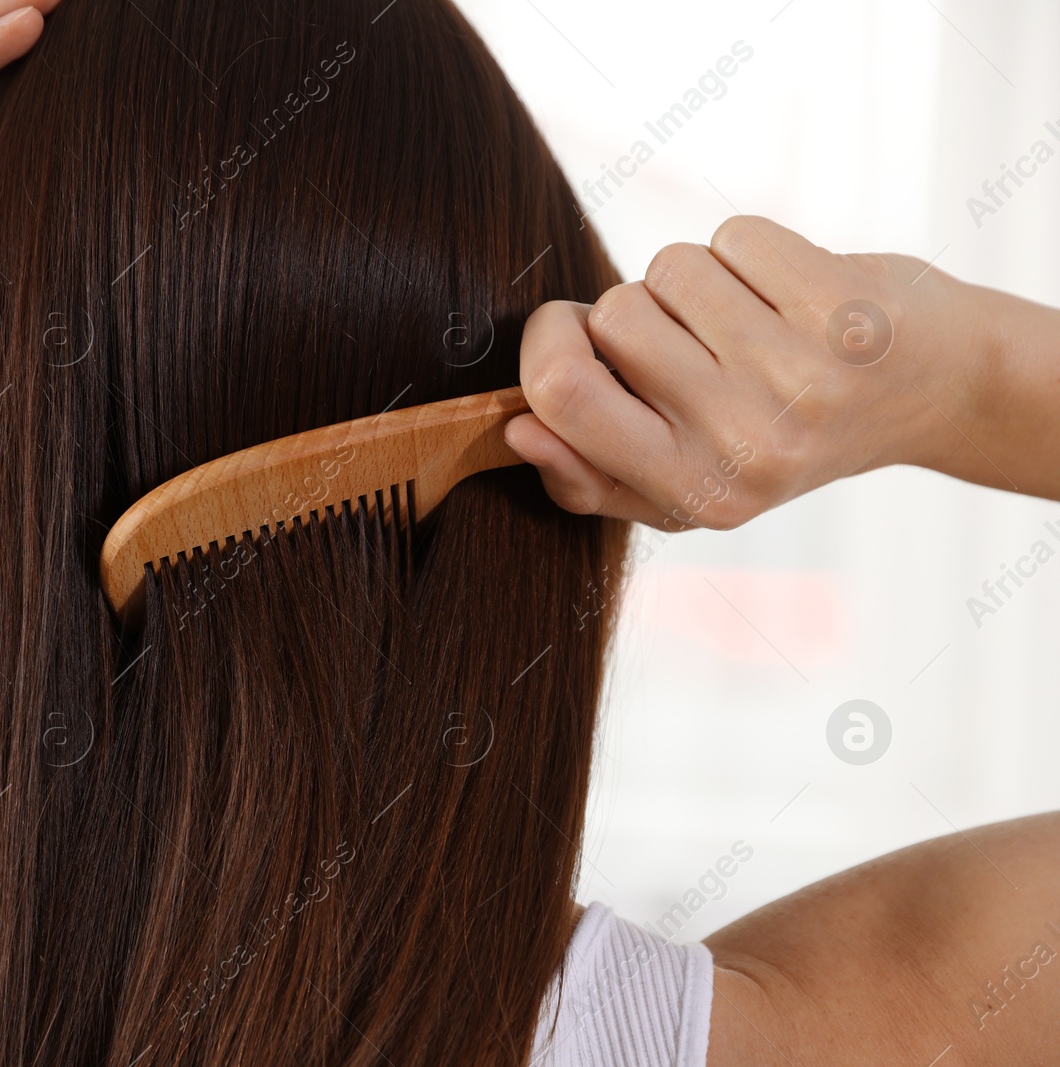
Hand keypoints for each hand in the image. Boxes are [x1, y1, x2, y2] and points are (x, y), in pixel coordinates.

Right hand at [505, 216, 997, 530]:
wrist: (933, 393)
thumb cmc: (784, 438)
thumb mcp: (685, 490)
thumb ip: (589, 477)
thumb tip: (518, 430)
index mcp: (692, 493)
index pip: (563, 397)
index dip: (546, 343)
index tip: (567, 334)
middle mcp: (745, 444)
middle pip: (612, 318)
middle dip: (630, 310)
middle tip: (684, 338)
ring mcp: (798, 374)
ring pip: (669, 269)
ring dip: (692, 280)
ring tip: (742, 318)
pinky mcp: (842, 307)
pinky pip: (732, 237)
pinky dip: (747, 251)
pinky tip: (784, 292)